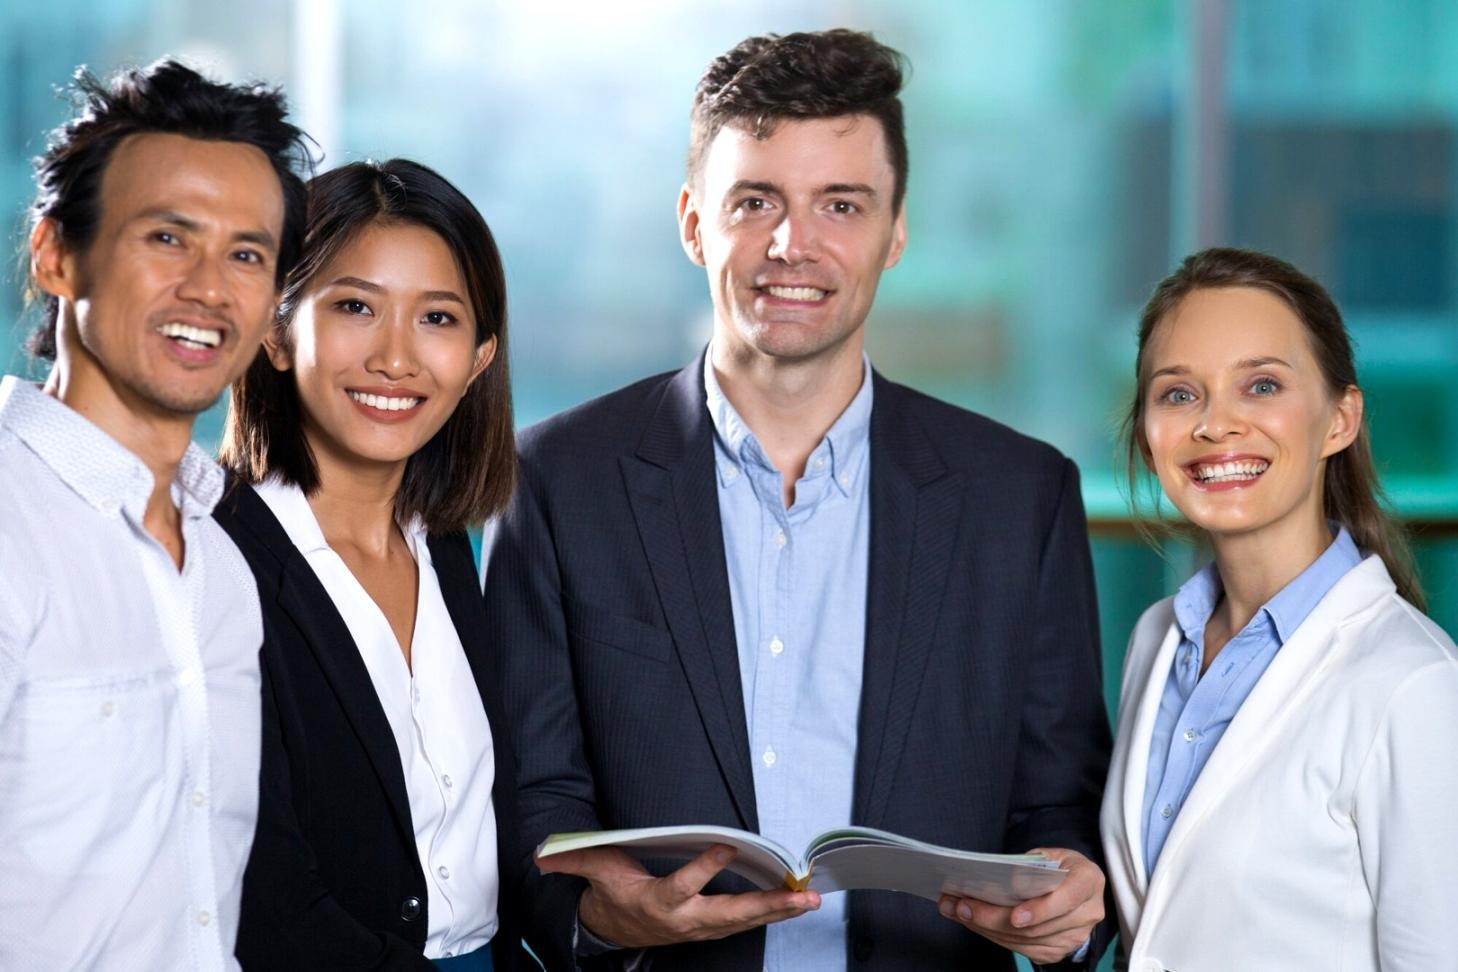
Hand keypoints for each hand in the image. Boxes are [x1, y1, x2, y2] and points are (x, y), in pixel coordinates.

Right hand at [537, 843, 819, 947]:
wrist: (611, 932)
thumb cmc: (611, 894)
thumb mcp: (594, 872)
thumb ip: (575, 860)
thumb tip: (545, 854)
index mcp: (656, 903)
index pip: (682, 886)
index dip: (704, 869)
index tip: (727, 847)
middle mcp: (683, 920)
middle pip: (730, 914)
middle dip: (769, 906)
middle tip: (802, 896)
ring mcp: (699, 928)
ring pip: (744, 921)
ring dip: (780, 912)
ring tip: (811, 899)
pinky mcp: (710, 929)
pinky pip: (745, 923)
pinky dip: (771, 914)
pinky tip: (795, 904)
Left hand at [937, 848, 1103, 965]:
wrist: (1075, 885)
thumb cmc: (1059, 866)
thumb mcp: (1049, 854)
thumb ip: (1029, 865)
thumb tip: (998, 878)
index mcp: (1087, 880)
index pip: (1066, 898)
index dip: (1040, 909)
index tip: (1014, 916)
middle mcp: (1086, 913)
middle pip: (1037, 926)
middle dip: (993, 917)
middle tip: (963, 906)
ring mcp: (1074, 936)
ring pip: (1025, 941)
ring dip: (986, 927)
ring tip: (959, 911)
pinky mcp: (1057, 950)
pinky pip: (1022, 949)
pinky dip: (993, 935)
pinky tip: (973, 922)